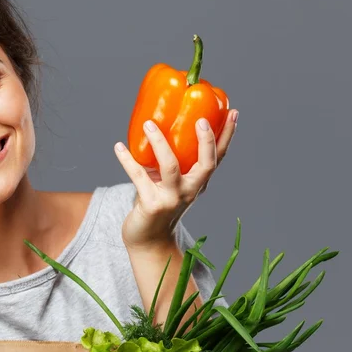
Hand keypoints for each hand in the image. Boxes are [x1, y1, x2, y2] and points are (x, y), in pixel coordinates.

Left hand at [115, 111, 237, 250]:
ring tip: (149, 123)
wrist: (148, 240)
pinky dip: (127, 160)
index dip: (227, 136)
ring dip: (159, 143)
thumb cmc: (159, 204)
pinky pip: (138, 176)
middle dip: (206, 142)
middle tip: (201, 120)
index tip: (233, 112)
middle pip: (205, 165)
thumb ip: (170, 161)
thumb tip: (157, 125)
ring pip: (170, 167)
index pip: (218, 158)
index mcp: (198, 183)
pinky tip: (118, 146)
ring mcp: (171, 199)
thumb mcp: (170, 183)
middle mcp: (190, 191)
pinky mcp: (151, 205)